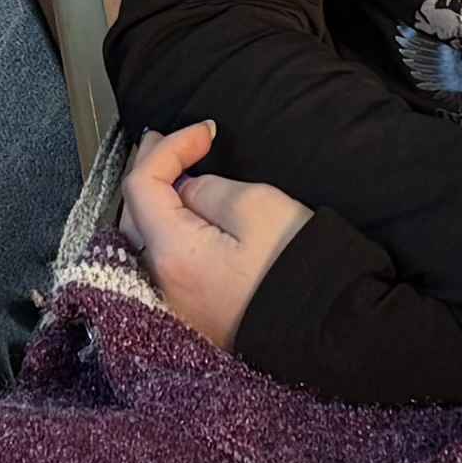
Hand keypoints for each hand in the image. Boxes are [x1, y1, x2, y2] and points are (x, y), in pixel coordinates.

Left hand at [119, 120, 310, 348]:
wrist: (328, 329)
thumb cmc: (297, 269)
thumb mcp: (257, 207)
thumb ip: (209, 190)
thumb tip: (186, 188)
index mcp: (172, 254)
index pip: (142, 185)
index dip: (168, 148)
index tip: (205, 133)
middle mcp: (161, 284)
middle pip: (133, 215)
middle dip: (151, 171)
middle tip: (171, 141)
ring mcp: (174, 305)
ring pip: (143, 241)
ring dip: (153, 203)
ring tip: (172, 173)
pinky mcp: (192, 315)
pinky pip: (161, 265)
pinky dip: (163, 233)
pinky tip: (179, 217)